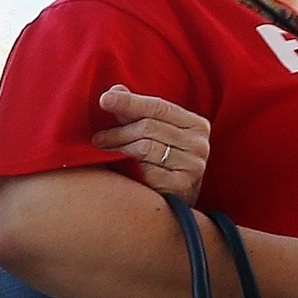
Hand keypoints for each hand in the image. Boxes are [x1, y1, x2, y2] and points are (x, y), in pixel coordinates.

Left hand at [90, 87, 213, 200]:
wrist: (177, 207)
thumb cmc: (163, 164)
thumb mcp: (155, 135)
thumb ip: (136, 112)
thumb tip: (114, 90)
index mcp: (197, 125)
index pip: (159, 107)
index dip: (130, 102)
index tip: (104, 100)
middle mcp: (200, 144)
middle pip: (149, 127)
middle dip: (118, 132)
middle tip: (98, 139)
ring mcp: (194, 167)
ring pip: (145, 148)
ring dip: (119, 149)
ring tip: (104, 152)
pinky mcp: (183, 187)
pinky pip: (146, 172)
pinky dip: (130, 170)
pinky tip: (121, 172)